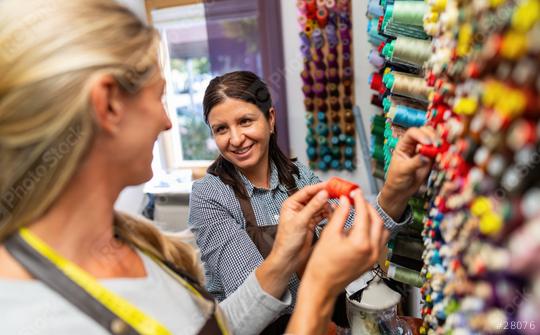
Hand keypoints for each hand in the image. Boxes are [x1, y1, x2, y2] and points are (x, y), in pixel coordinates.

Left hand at [256, 183, 329, 298]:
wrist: (288, 259)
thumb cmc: (286, 242)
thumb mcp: (300, 222)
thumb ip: (312, 207)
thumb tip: (322, 194)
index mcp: (291, 204)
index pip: (307, 191)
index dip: (320, 187)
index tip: (331, 184)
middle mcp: (298, 208)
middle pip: (315, 197)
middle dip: (326, 195)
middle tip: (338, 192)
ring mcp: (306, 216)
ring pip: (320, 206)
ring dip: (328, 204)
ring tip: (338, 203)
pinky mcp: (312, 224)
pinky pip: (322, 214)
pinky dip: (328, 213)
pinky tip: (334, 212)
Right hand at [303, 189, 388, 295]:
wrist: (322, 286)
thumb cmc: (321, 265)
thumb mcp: (329, 234)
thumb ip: (340, 214)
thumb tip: (345, 201)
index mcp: (361, 243)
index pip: (364, 214)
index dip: (359, 200)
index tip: (354, 192)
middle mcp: (372, 251)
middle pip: (377, 220)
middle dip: (368, 207)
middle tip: (357, 199)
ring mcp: (374, 257)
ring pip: (382, 231)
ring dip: (373, 218)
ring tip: (361, 210)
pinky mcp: (372, 261)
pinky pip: (380, 240)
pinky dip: (374, 229)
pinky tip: (363, 225)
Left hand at [380, 126, 437, 219]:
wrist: (401, 191)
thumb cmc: (397, 179)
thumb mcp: (403, 170)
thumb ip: (414, 163)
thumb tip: (426, 157)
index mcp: (403, 144)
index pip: (412, 133)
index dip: (421, 135)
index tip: (428, 143)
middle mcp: (414, 144)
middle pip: (425, 132)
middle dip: (432, 136)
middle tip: (438, 145)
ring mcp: (423, 150)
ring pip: (433, 139)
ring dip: (439, 142)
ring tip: (442, 149)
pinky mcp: (431, 158)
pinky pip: (438, 151)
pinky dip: (443, 151)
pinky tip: (444, 154)